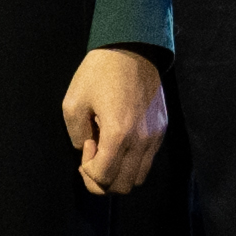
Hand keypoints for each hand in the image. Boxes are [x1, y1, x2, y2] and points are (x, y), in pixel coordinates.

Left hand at [65, 47, 170, 194]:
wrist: (133, 49)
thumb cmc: (99, 73)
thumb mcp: (73, 102)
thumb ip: (76, 135)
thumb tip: (87, 149)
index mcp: (118, 134)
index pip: (103, 178)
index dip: (87, 171)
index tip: (86, 146)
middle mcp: (141, 140)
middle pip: (122, 186)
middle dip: (102, 180)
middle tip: (94, 157)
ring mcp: (155, 136)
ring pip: (138, 178)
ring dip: (119, 173)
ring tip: (108, 150)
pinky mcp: (162, 130)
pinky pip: (148, 160)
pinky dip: (132, 161)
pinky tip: (121, 140)